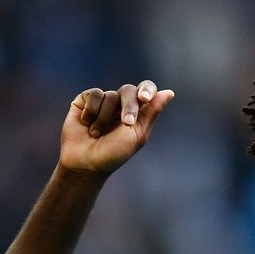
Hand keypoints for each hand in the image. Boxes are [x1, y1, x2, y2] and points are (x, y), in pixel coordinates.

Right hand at [60, 81, 174, 175]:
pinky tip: (86, 124)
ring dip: (104, 118)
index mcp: (137, 111)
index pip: (147, 89)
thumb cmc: (114, 153)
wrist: (85, 163)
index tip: (145, 99)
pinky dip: (91, 112)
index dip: (147, 89)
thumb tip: (170, 92)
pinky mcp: (85, 100)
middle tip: (126, 123)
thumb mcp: (137, 135)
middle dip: (129, 107)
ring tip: (97, 134)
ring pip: (110, 95)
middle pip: (129, 90)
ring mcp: (103, 101)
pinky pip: (94, 95)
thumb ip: (151, 113)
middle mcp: (120, 103)